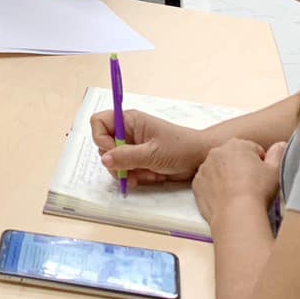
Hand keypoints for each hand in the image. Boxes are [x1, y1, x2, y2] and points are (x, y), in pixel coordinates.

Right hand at [91, 110, 209, 184]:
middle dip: (116, 161)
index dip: (100, 138)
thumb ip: (126, 157)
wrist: (200, 159)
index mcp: (129, 121)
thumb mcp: (152, 153)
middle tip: (130, 168)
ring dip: (127, 171)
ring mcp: (133, 147)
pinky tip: (146, 177)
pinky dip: (133, 176)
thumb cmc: (180, 148)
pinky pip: (126, 170)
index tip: (113, 151)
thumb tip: (104, 159)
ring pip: (114, 161)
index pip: (99, 122)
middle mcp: (128, 132)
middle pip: (104, 146)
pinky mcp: (138, 160)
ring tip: (145, 174)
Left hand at [191, 138, 286, 223]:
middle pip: (233, 158)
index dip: (261, 164)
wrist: (236, 213)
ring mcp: (204, 167)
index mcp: (237, 144)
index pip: (253, 150)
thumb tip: (280, 144)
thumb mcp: (275, 170)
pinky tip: (225, 200)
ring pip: (219, 170)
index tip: (262, 178)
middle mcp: (217, 152)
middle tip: (251, 187)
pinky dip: (214, 189)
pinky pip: (207, 183)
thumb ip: (278, 153)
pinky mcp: (197, 183)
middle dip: (242, 168)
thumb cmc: (257, 191)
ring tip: (238, 195)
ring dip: (226, 178)